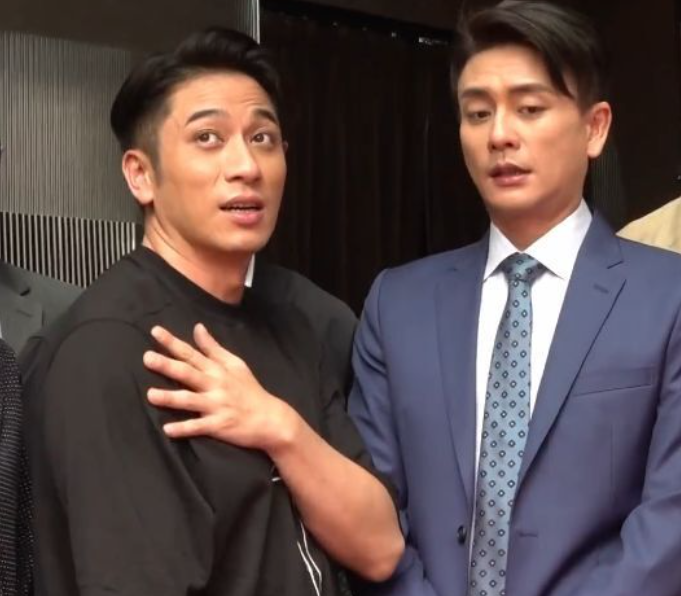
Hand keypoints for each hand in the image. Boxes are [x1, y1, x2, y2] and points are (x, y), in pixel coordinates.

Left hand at [143, 323, 297, 451]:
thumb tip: (197, 328)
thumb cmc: (250, 390)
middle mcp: (216, 385)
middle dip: (168, 365)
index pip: (192, 353)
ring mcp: (217, 406)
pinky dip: (184, 428)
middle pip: (188, 373)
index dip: (173, 342)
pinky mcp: (219, 425)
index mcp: (218, 369)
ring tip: (150, 395)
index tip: (155, 331)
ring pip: (189, 400)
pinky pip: (199, 427)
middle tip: (147, 358)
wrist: (271, 418)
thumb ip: (213, 347)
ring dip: (170, 397)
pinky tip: (168, 429)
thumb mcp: (235, 364)